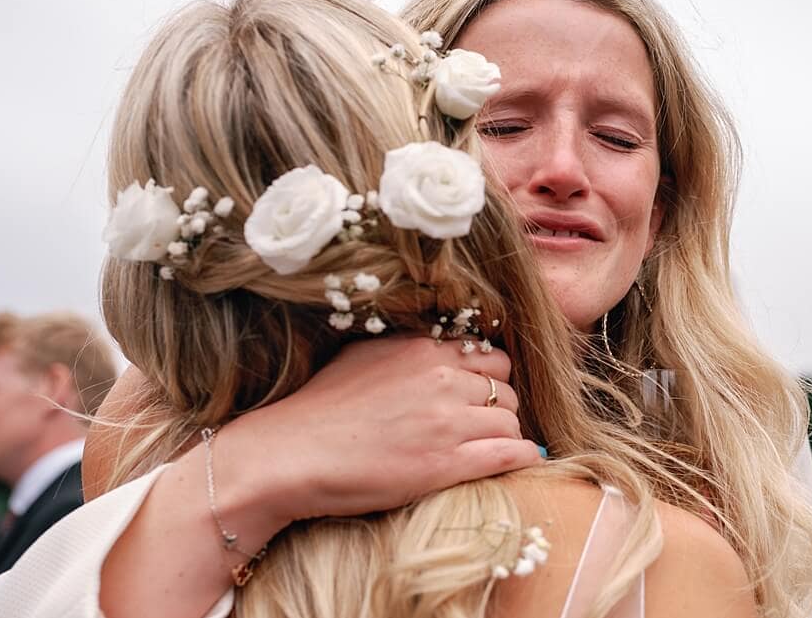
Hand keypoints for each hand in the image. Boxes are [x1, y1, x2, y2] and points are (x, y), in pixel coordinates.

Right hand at [220, 335, 539, 525]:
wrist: (289, 454)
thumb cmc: (319, 409)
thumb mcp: (365, 356)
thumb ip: (408, 352)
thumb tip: (439, 352)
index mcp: (422, 349)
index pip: (489, 355)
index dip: (490, 378)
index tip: (482, 396)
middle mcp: (440, 378)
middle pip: (505, 386)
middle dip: (501, 405)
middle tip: (485, 425)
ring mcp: (445, 421)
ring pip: (509, 420)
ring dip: (507, 434)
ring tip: (493, 448)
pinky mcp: (445, 464)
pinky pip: (508, 454)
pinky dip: (522, 457)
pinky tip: (522, 461)